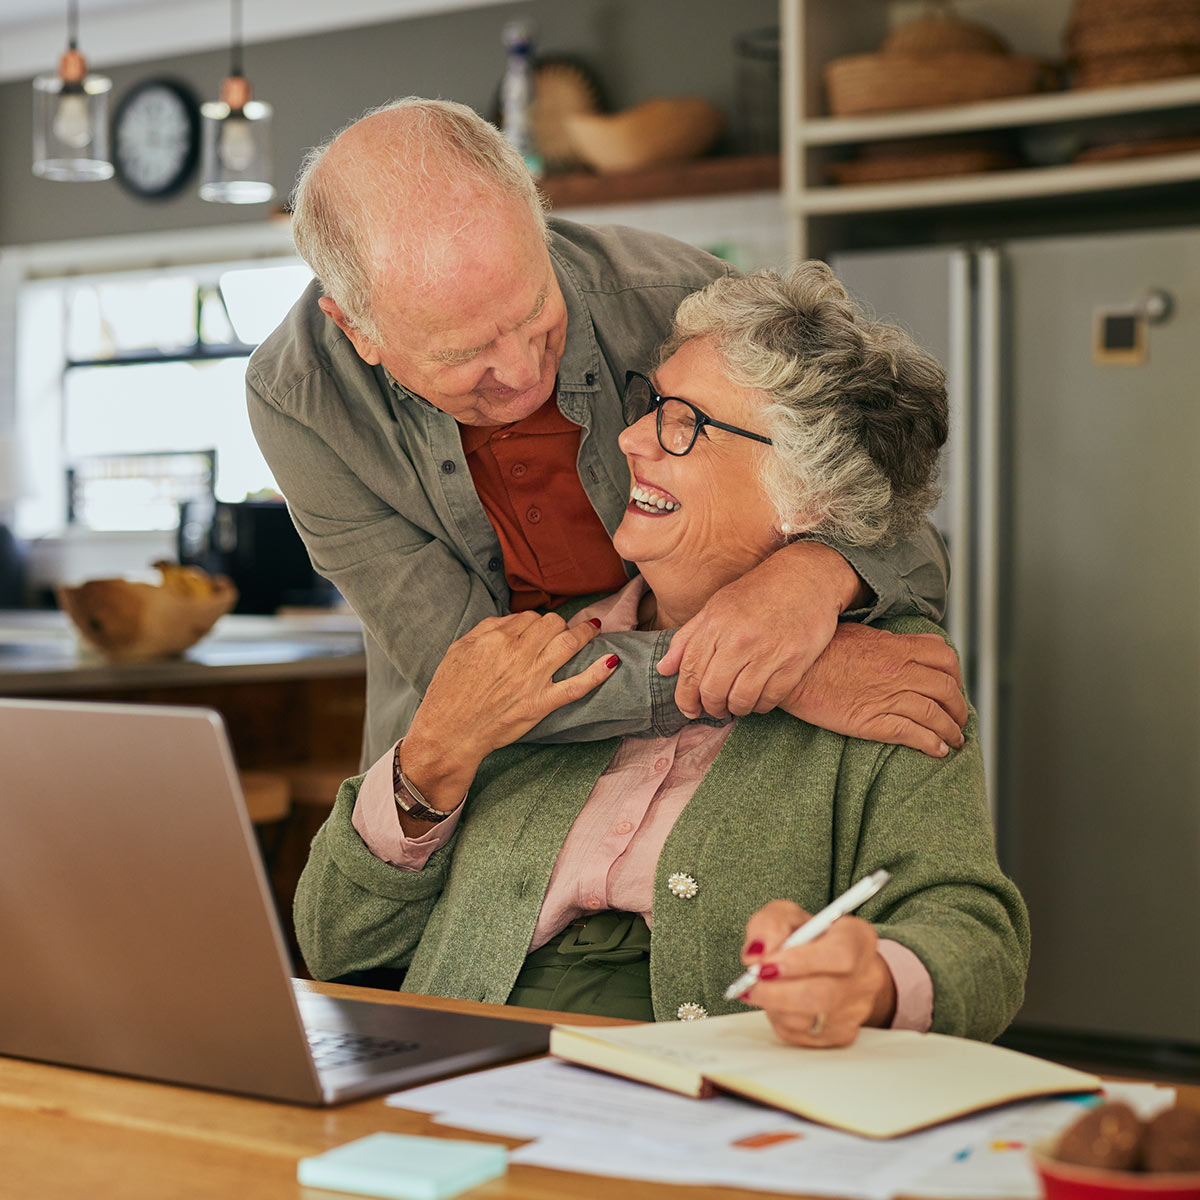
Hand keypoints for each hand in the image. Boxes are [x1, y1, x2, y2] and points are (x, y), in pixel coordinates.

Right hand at [402, 612, 616, 807]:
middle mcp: (518, 653)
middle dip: (559, 623)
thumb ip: (486, 629)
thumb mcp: (459, 649)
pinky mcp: (541, 703)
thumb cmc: (448, 692)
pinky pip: (577, 685)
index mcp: (496, 638)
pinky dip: (597, 673)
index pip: (528, 617)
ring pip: (568, 643)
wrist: (449, 732)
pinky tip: (612, 661)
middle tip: (561, 630)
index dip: (534, 622)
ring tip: (594, 629)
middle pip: (552, 624)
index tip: (536, 629)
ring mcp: (533, 678)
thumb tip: (512, 619)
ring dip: (585, 633)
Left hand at [656, 542, 861, 719]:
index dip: (685, 697)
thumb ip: (688, 638)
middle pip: (712, 691)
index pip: (690, 671)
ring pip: (740, 700)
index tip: (688, 708)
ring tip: (736, 704)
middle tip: (714, 708)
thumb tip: (663, 668)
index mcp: (716, 624)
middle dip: (710, 707)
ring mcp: (768, 653)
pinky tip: (758, 698)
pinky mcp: (794, 664)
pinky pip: (769, 700)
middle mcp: (739, 640)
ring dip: (735, 709)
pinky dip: (760, 706)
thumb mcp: (717, 606)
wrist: (807, 578)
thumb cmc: (758, 592)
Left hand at [738, 901, 895, 1046]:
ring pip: (807, 1020)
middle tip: (750, 982)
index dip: (800, 962)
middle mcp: (865, 977)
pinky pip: (801, 1036)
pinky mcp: (841, 1035)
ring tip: (762, 987)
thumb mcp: (786, 915)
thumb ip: (769, 924)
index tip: (766, 964)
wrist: (829, 965)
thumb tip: (756, 954)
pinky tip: (777, 1002)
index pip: (840, 955)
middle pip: (821, 995)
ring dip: (773, 1005)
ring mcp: (856, 1010)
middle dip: (775, 991)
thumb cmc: (809, 937)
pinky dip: (779, 1019)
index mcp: (858, 938)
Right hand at [783, 622, 966, 757]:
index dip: (956, 675)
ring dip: (951, 730)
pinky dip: (932, 744)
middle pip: (947, 689)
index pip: (944, 658)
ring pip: (935, 714)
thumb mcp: (858, 634)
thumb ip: (887, 641)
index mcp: (895, 647)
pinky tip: (938, 751)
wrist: (792, 671)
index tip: (955, 686)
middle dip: (959, 707)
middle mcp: (898, 671)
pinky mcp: (873, 722)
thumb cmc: (818, 651)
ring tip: (955, 740)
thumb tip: (905, 643)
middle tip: (959, 718)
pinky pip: (913, 734)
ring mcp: (887, 697)